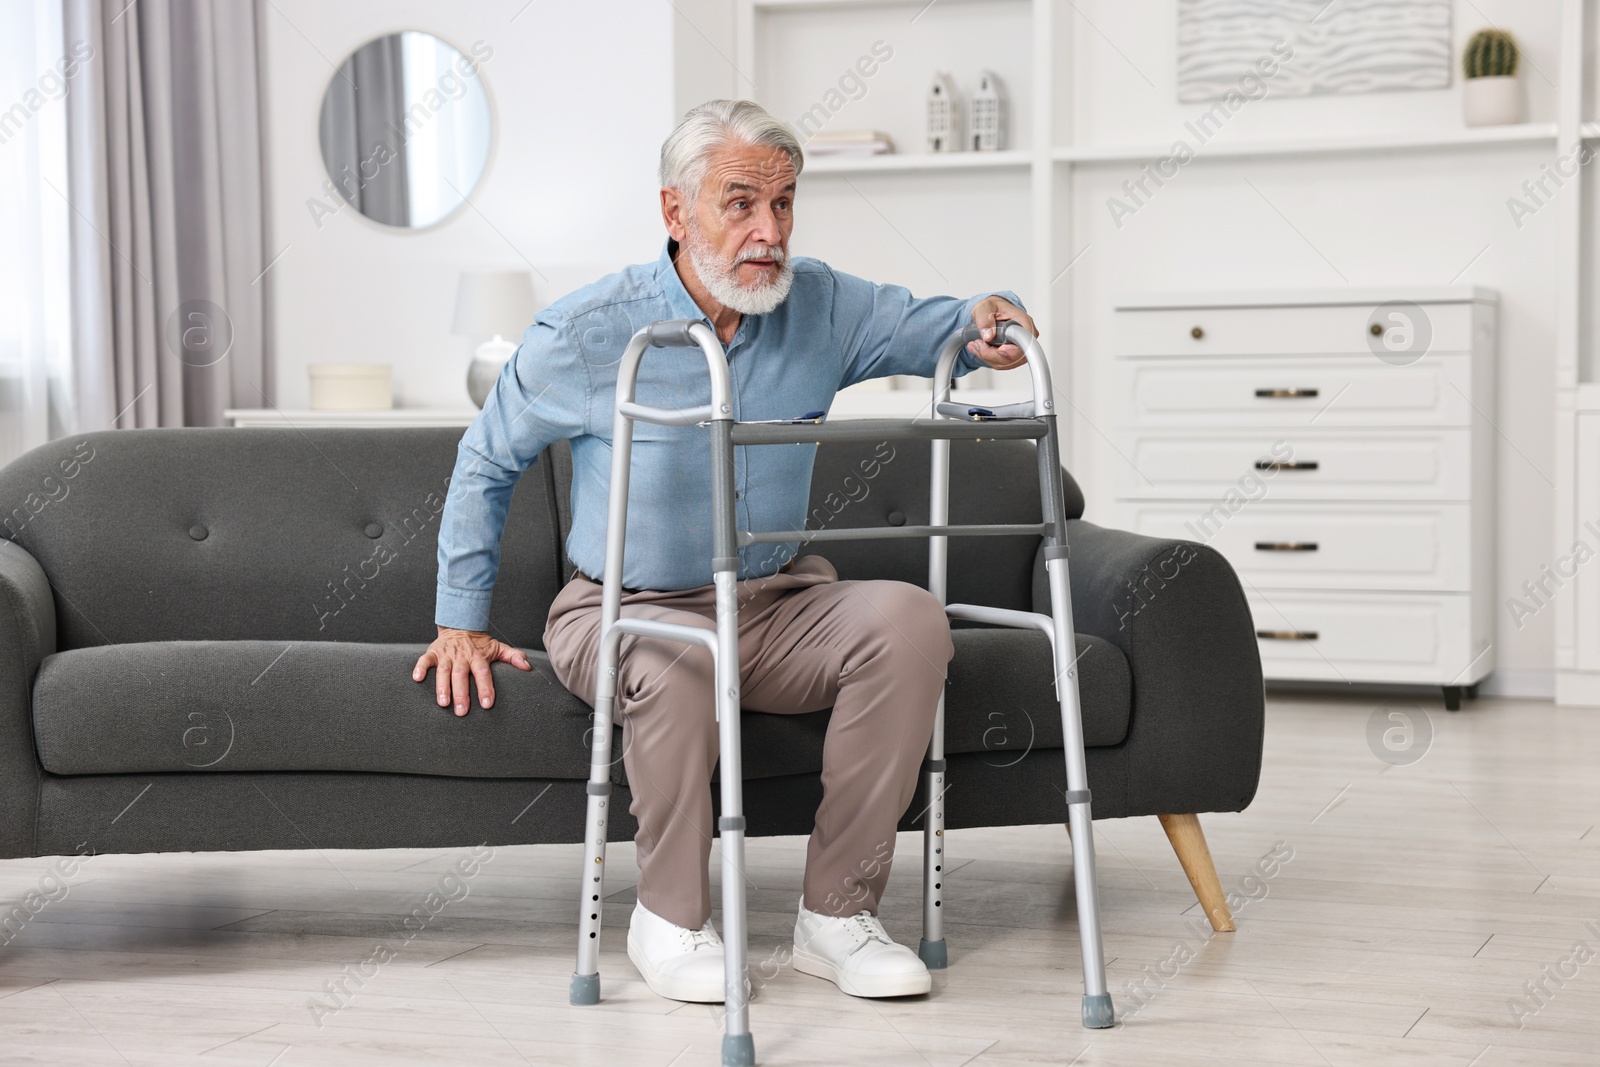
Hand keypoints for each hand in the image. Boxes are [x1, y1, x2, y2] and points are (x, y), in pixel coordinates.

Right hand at [413, 626, 531, 715]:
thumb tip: (528, 667)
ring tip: (443, 703)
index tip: (487, 704)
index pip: (483, 673)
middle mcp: (462, 656)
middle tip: (462, 712)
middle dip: (461, 694)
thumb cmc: (480, 644)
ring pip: (443, 671)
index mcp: (478, 657)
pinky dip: (420, 668)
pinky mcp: (433, 652)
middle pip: (462, 675)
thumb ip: (513, 657)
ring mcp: (446, 654)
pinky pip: (425, 659)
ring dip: (442, 686)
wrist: (461, 625)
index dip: (486, 688)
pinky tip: (417, 679)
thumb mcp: (498, 647)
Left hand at [967, 296, 1037, 369]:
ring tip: (976, 344)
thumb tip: (988, 335)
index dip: (1013, 350)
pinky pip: (1001, 364)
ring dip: (987, 356)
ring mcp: (1021, 348)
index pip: (1026, 342)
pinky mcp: (1014, 356)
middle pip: (1015, 357)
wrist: (990, 313)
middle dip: (992, 354)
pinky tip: (981, 348)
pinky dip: (988, 359)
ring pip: (1006, 363)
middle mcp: (1026, 336)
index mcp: (1023, 322)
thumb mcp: (984, 307)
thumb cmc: (992, 308)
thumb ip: (985, 319)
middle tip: (977, 344)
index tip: (1000, 349)